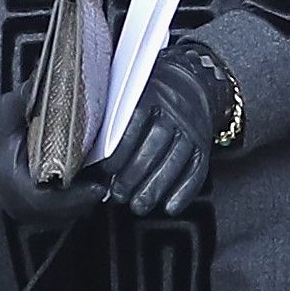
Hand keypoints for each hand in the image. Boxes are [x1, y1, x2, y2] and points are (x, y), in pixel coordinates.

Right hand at [0, 90, 105, 222]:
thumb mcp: (5, 109)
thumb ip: (30, 95)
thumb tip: (50, 73)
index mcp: (12, 183)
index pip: (49, 201)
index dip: (77, 196)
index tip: (100, 184)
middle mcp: (19, 202)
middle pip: (65, 210)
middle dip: (89, 193)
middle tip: (111, 172)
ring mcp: (25, 208)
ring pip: (65, 212)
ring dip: (84, 195)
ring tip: (104, 173)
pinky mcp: (31, 206)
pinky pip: (60, 208)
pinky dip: (75, 195)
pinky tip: (87, 176)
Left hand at [99, 44, 218, 216]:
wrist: (191, 83)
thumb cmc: (148, 95)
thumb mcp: (128, 94)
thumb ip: (111, 117)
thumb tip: (86, 154)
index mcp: (149, 95)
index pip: (133, 124)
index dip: (118, 150)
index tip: (104, 170)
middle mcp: (175, 111)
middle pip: (155, 145)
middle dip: (135, 174)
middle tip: (118, 195)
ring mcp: (192, 129)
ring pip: (176, 160)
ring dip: (157, 186)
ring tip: (138, 205)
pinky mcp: (204, 146)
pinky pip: (197, 171)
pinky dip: (184, 191)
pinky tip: (170, 207)